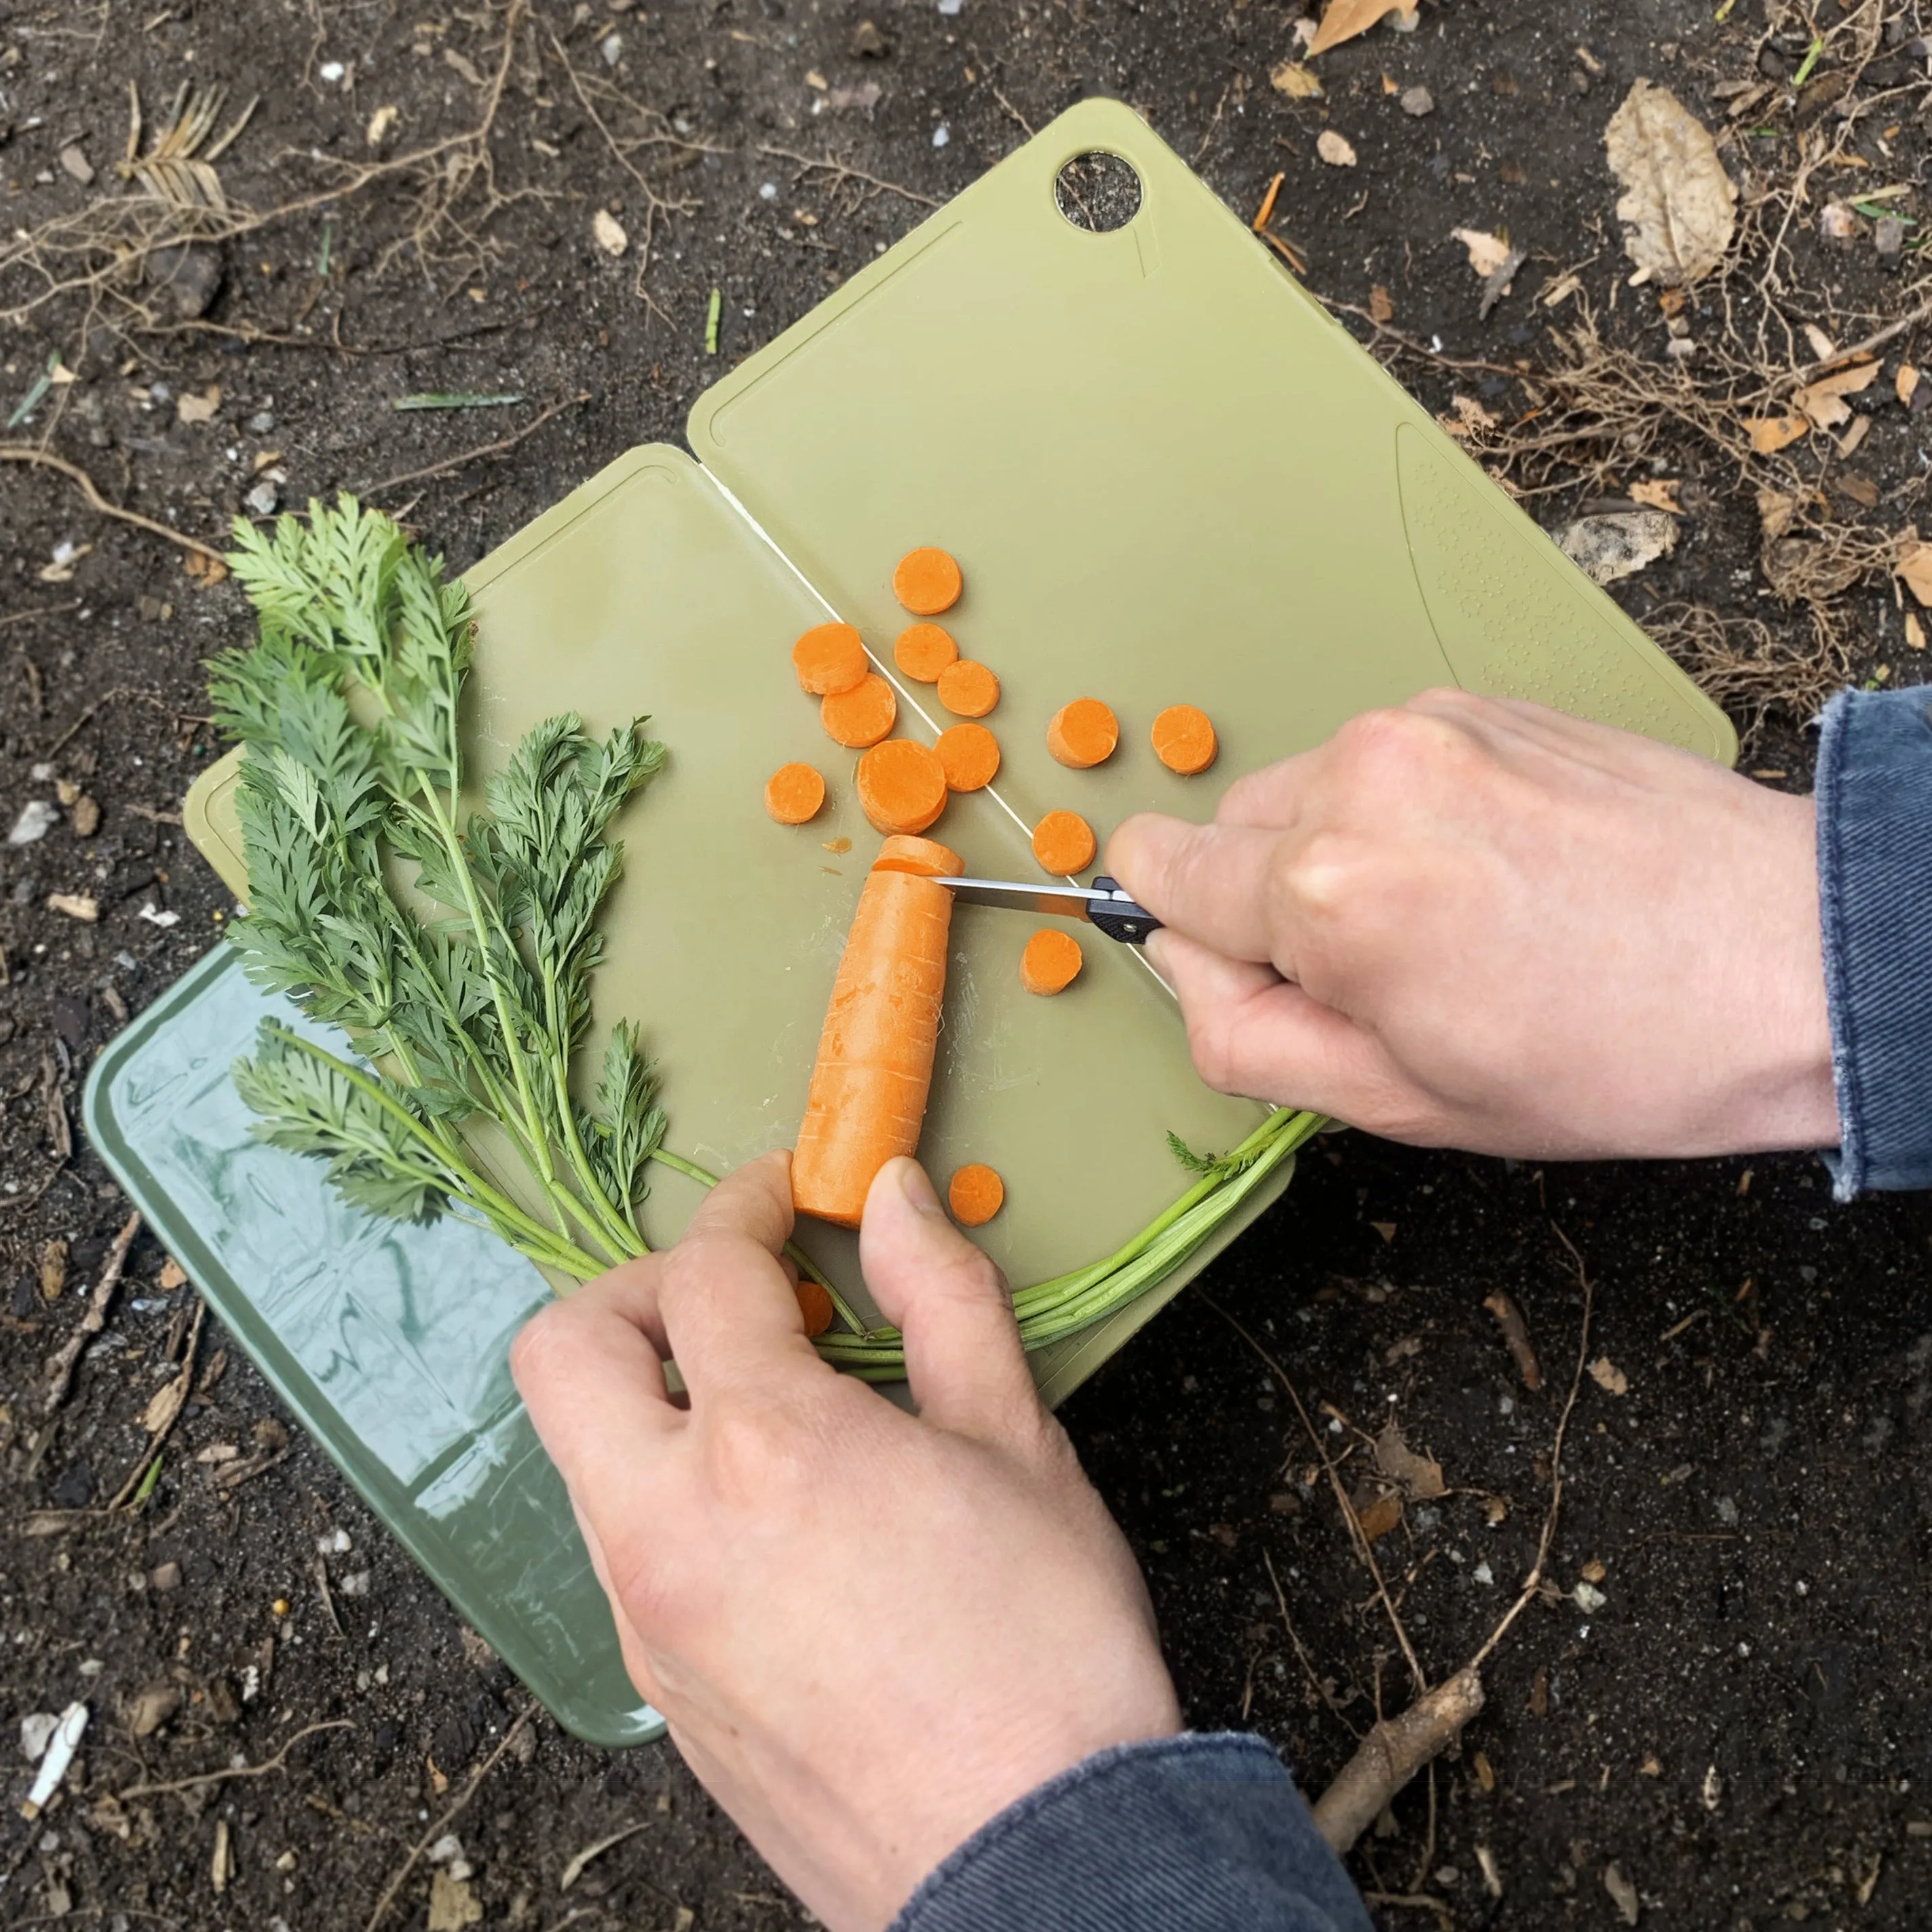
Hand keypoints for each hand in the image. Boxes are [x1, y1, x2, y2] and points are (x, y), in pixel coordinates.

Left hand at [510, 1152, 1179, 1931]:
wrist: (1034, 1868)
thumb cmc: (1044, 1652)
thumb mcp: (1018, 1444)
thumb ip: (942, 1298)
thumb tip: (892, 1198)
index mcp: (765, 1449)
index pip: (707, 1273)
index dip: (747, 1206)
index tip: (787, 1195)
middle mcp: (671, 1529)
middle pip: (565, 1352)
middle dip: (640, 1291)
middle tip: (741, 1298)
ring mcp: (649, 1620)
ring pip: (583, 1457)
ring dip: (654, 1398)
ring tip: (776, 1408)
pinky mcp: (660, 1689)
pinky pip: (622, 1549)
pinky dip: (671, 1490)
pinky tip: (778, 1515)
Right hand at [1108, 690, 1836, 1159]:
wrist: (1798, 960)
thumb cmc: (1623, 1051)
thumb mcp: (1401, 1103)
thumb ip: (1246, 1036)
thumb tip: (1185, 963)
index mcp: (1326, 889)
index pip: (1158, 873)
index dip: (1194, 944)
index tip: (1253, 973)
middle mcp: (1362, 777)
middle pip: (1223, 830)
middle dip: (1269, 901)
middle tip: (1381, 971)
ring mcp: (1427, 725)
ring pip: (1302, 790)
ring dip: (1339, 853)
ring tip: (1455, 917)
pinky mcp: (1481, 701)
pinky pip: (1380, 758)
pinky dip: (1404, 811)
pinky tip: (1491, 868)